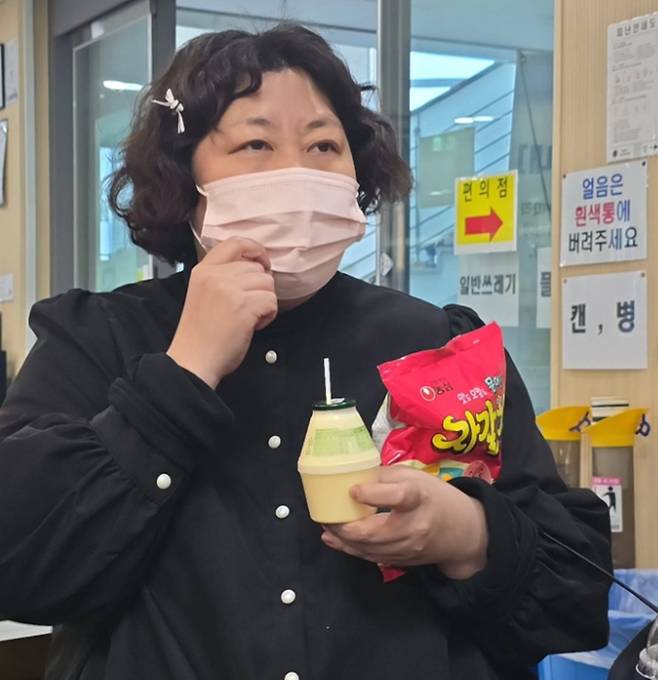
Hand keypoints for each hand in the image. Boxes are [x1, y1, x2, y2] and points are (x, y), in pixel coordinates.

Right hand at [167, 237, 276, 387]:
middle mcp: (216, 276)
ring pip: (267, 284)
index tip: (262, 264)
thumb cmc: (201, 332)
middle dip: (260, 287)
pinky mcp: (244, 307)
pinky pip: (271, 301)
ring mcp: (230, 290)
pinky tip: (254, 325)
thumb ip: (223, 276)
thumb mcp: (203, 292)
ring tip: (249, 317)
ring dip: (265, 302)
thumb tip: (255, 267)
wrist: (194, 360)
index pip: (235, 243)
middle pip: (257, 268)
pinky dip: (268, 315)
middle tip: (248, 307)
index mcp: (204, 270)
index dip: (255, 250)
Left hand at [321, 465, 488, 579]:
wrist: (462, 532)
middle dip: (344, 526)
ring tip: (326, 524)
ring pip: (368, 548)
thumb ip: (385, 476)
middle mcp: (413, 526)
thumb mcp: (414, 476)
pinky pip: (371, 557)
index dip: (371, 495)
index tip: (352, 490)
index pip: (396, 497)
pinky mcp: (402, 561)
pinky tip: (334, 539)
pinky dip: (350, 549)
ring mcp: (407, 548)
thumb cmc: (435, 497)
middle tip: (325, 514)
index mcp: (418, 498)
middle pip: (374, 532)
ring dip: (343, 538)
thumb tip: (353, 476)